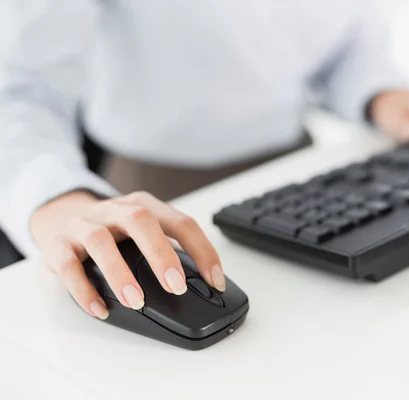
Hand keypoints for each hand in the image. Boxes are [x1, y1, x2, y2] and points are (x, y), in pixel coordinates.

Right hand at [30, 190, 224, 319]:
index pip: (180, 222)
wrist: (61, 215)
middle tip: (176, 287)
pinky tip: (100, 309)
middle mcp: (115, 210)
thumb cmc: (114, 229)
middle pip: (141, 220)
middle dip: (161, 254)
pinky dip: (83, 289)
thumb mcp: (143, 230)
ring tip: (136, 301)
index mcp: (144, 205)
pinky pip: (68, 265)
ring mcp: (84, 224)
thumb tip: (202, 281)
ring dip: (120, 272)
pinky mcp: (58, 244)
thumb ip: (168, 248)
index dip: (202, 251)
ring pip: (100, 241)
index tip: (215, 280)